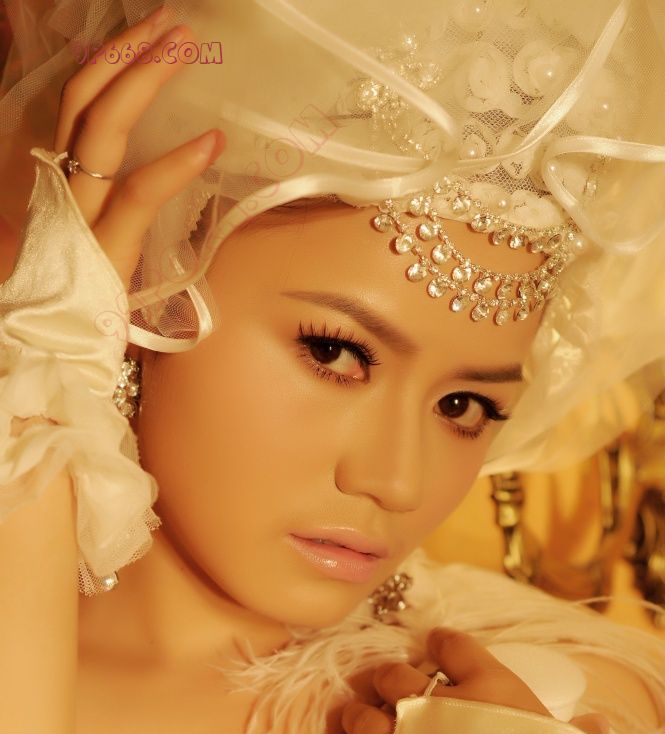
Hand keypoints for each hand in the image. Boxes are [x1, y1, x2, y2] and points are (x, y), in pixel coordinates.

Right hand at [53, 6, 224, 288]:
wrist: (53, 351)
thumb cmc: (83, 302)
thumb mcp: (95, 239)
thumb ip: (115, 203)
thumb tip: (154, 171)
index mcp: (61, 180)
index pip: (78, 105)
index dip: (110, 64)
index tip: (147, 36)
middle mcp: (62, 184)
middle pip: (86, 97)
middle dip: (129, 52)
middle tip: (173, 24)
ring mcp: (79, 210)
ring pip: (104, 126)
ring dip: (146, 78)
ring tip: (185, 48)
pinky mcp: (105, 244)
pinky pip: (139, 190)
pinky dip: (176, 163)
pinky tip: (211, 141)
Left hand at [323, 627, 610, 733]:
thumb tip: (594, 726)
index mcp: (484, 684)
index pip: (451, 645)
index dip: (442, 643)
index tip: (438, 645)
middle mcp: (434, 705)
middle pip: (393, 675)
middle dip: (389, 679)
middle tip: (391, 690)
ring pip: (362, 716)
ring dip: (358, 716)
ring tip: (358, 720)